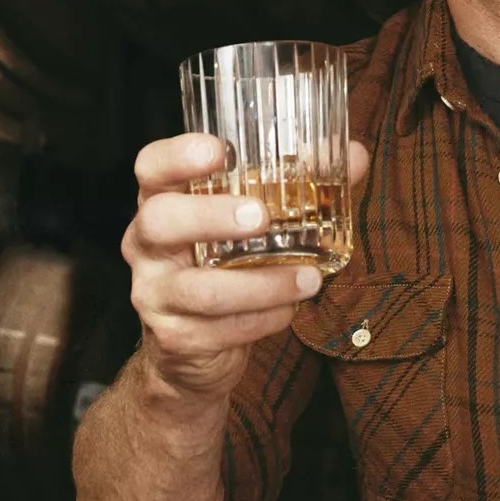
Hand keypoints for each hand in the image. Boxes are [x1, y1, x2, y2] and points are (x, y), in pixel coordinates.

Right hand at [119, 133, 372, 402]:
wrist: (193, 350)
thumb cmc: (224, 267)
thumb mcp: (251, 223)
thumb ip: (299, 187)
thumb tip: (353, 156)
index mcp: (162, 202)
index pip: (151, 167)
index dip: (177, 156)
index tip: (219, 150)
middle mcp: (147, 245)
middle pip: (159, 221)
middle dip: (209, 216)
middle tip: (260, 217)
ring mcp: (155, 294)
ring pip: (200, 289)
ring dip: (262, 284)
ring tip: (309, 278)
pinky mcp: (175, 337)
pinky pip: (221, 329)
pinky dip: (264, 319)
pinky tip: (289, 309)